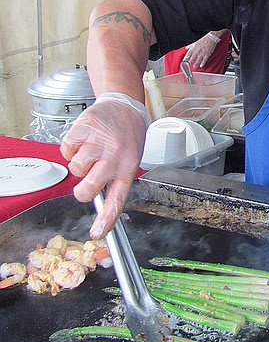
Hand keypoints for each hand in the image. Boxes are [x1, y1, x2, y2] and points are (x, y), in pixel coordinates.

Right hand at [60, 98, 146, 238]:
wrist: (124, 107)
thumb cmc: (127, 137)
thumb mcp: (130, 161)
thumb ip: (114, 181)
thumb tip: (100, 208)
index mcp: (127, 168)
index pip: (117, 199)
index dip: (106, 219)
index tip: (97, 233)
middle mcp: (114, 157)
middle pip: (88, 189)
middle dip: (82, 190)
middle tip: (87, 179)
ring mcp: (98, 143)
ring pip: (75, 169)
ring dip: (79, 164)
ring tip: (91, 151)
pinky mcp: (84, 129)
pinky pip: (66, 150)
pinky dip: (71, 147)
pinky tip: (84, 140)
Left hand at [183, 34, 218, 68]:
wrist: (211, 37)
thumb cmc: (204, 38)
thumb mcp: (195, 41)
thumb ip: (190, 45)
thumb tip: (186, 47)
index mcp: (194, 47)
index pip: (188, 54)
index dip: (185, 59)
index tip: (184, 62)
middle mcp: (197, 50)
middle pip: (192, 58)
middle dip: (190, 63)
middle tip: (188, 66)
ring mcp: (202, 52)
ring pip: (198, 60)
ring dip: (196, 64)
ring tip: (194, 66)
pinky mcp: (207, 53)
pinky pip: (204, 60)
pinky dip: (202, 63)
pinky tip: (201, 65)